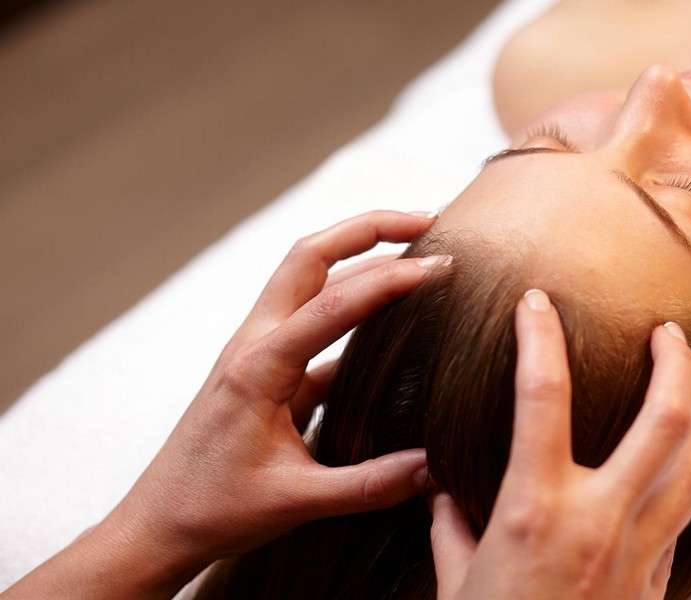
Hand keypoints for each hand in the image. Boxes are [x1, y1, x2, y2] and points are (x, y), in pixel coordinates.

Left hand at [3, 211, 450, 599]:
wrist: (157, 526)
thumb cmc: (215, 511)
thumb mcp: (299, 502)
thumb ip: (372, 485)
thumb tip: (437, 470)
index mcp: (258, 367)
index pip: (333, 304)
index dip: (390, 280)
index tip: (441, 266)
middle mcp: (254, 343)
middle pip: (310, 256)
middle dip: (367, 228)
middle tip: (426, 220)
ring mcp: (256, 350)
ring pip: (307, 277)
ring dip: (358, 254)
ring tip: (415, 251)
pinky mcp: (264, 368)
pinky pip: (312, 319)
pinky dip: (353, 304)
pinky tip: (393, 320)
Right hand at [429, 289, 690, 599]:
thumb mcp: (453, 583)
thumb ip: (451, 528)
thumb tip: (441, 493)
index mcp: (534, 508)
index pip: (541, 394)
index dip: (539, 337)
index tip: (536, 304)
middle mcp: (597, 519)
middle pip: (664, 419)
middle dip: (675, 364)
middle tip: (671, 332)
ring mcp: (638, 551)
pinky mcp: (656, 581)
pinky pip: (688, 516)